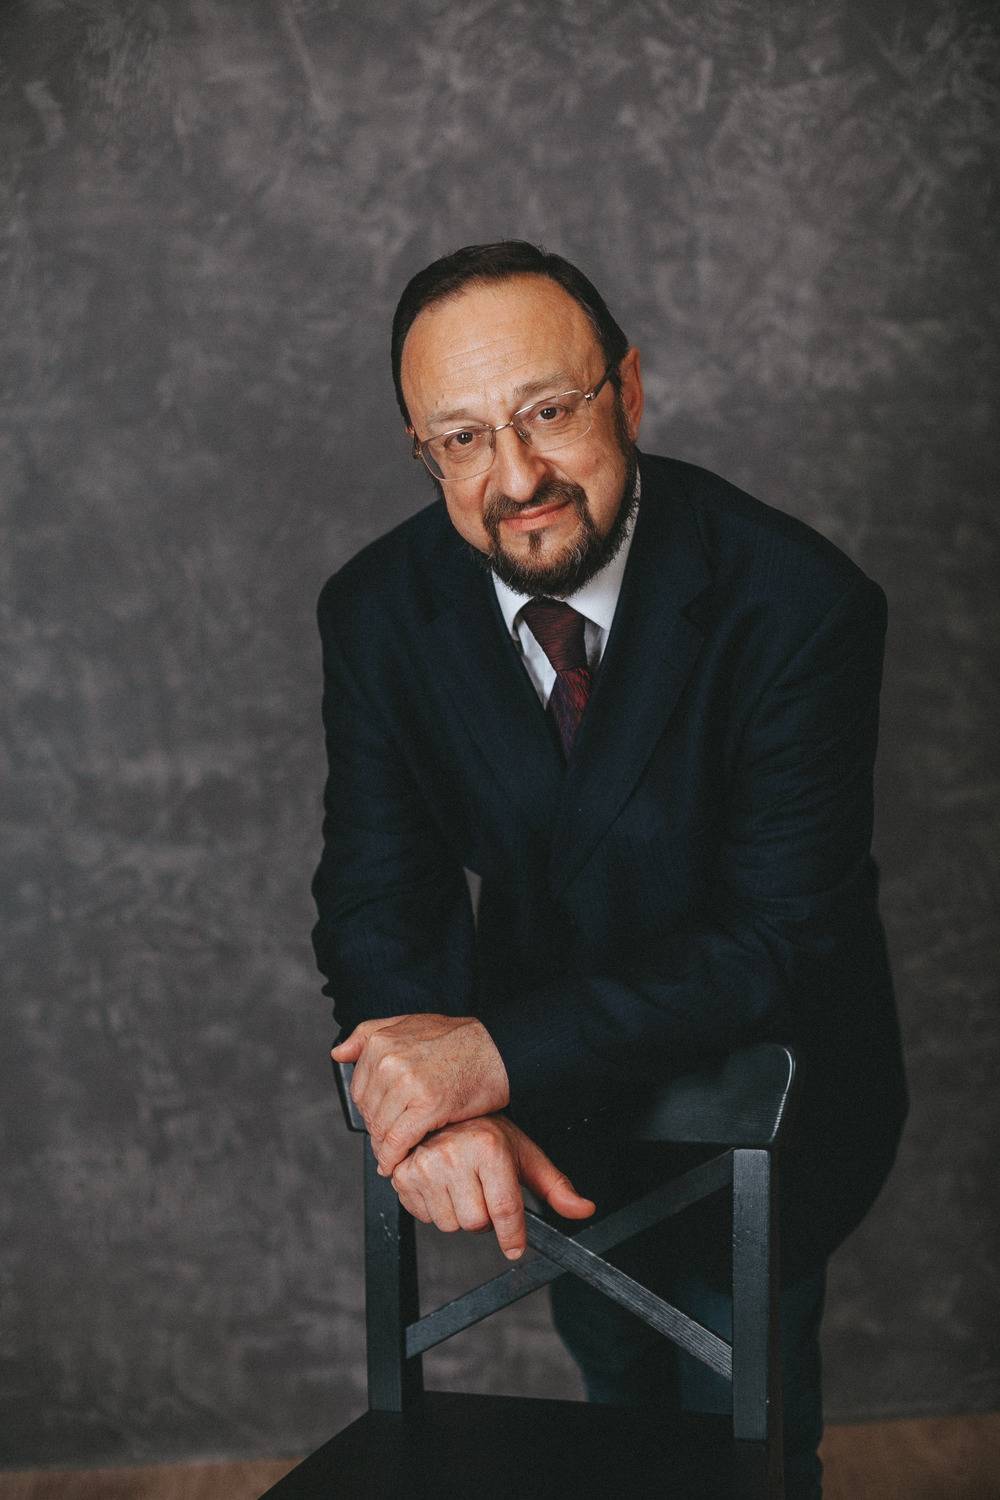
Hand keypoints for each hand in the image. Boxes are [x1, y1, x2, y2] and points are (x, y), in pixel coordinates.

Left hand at [331, 1013, 510, 1174]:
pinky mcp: (427, 1107)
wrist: (497, 1049)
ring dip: (384, 1148)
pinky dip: (394, 1157)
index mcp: (382, 1043)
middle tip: (389, 1140)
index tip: (380, 1120)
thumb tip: (338, 1052)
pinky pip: (399, 1141)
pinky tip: (395, 1164)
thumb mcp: (409, 1023)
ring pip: (381, 1129)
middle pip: (369, 1112)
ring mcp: (408, 1084)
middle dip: (377, 1130)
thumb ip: (368, 1035)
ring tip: (393, 1155)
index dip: (370, 1110)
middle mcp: (390, 1061)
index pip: (359, 1090)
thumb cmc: (458, 1039)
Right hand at [391, 1115, 594, 1259]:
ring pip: (450, 1224)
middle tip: (483, 1191)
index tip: (515, 1248)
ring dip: (459, 1214)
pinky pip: (426, 1217)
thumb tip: (584, 1208)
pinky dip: (436, 1208)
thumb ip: (555, 1187)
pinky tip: (441, 1184)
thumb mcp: (525, 1156)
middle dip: (485, 1217)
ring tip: (461, 1185)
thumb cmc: (487, 1135)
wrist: (442, 1113)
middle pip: (476, 1223)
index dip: (512, 1236)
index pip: (504, 1209)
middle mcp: (455, 1155)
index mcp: (489, 1148)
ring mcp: (425, 1165)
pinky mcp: (404, 1175)